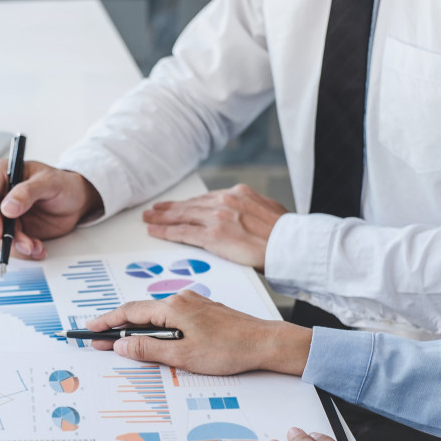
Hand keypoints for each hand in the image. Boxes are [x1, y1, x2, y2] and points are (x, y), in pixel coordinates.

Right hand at [0, 159, 103, 259]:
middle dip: (7, 237)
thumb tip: (7, 208)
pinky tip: (38, 249)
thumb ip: (28, 192)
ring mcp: (3, 213)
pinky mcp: (12, 229)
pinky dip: (23, 250)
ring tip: (36, 247)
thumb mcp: (49, 182)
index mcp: (1, 173)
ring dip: (16, 246)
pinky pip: (10, 245)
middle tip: (26, 245)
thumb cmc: (63, 184)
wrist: (75, 201)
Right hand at [84, 291, 312, 375]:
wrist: (265, 343)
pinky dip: (155, 327)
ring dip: (137, 328)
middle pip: (140, 311)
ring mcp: (193, 303)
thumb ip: (148, 350)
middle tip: (99, 340)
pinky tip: (154, 339)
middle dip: (118, 326)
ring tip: (123, 344)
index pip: (129, 312)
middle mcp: (181, 300)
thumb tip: (121, 346)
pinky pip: (170, 316)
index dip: (107, 321)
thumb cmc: (230, 349)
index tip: (90, 329)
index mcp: (173, 308)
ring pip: (155, 314)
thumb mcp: (183, 355)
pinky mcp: (203, 311)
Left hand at [142, 184, 287, 270]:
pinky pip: (183, 232)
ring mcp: (218, 217)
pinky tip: (155, 231)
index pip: (207, 199)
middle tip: (154, 209)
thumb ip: (254, 209)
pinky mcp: (213, 235)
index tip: (178, 205)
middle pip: (191, 205)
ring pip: (183, 216)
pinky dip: (166, 231)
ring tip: (149, 218)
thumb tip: (250, 211)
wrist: (292, 246)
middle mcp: (226, 201)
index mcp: (240, 194)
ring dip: (162, 218)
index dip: (189, 203)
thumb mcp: (271, 211)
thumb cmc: (286, 235)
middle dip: (170, 208)